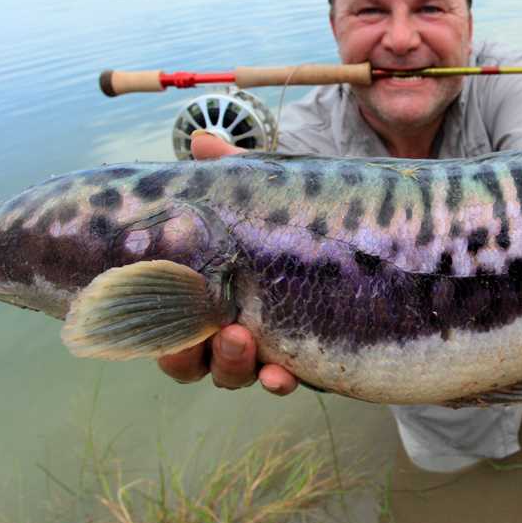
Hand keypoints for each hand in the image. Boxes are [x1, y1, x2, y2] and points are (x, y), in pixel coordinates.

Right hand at [155, 131, 298, 393]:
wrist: (370, 249)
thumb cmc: (299, 223)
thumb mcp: (269, 197)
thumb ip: (234, 173)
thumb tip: (201, 140)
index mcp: (207, 295)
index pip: (165, 320)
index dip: (151, 326)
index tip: (155, 309)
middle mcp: (227, 329)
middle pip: (190, 360)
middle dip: (189, 353)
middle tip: (205, 328)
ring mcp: (264, 350)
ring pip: (230, 374)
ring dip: (231, 364)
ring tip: (242, 340)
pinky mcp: (302, 362)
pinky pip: (281, 382)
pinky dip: (277, 382)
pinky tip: (281, 376)